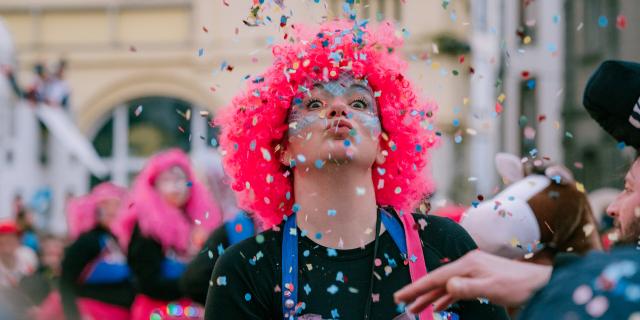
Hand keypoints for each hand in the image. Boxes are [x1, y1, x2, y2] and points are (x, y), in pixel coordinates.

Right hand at [394, 250, 551, 312]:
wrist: (540, 283)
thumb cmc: (518, 286)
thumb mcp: (492, 288)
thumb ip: (468, 288)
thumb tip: (447, 286)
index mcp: (467, 264)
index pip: (436, 277)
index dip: (416, 287)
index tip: (400, 296)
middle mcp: (467, 264)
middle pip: (437, 280)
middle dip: (419, 292)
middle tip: (401, 303)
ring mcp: (473, 270)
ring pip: (445, 285)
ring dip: (430, 297)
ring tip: (415, 309)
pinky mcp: (479, 278)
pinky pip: (456, 288)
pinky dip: (445, 298)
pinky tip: (438, 306)